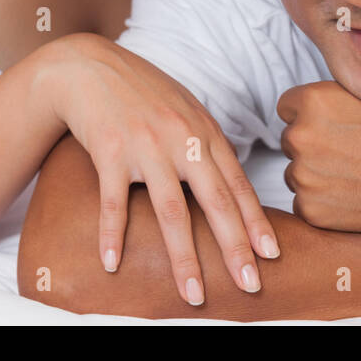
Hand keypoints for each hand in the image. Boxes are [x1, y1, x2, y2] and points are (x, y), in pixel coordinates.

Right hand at [39, 34, 278, 305]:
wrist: (89, 66)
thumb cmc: (140, 91)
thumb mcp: (184, 108)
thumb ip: (207, 144)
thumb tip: (230, 181)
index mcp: (203, 131)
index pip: (237, 183)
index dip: (255, 221)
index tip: (272, 254)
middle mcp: (181, 140)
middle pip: (215, 201)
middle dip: (235, 247)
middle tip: (250, 284)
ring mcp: (146, 146)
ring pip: (171, 210)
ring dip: (183, 257)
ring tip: (192, 293)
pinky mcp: (110, 152)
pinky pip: (113, 202)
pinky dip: (112, 235)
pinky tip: (112, 264)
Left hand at [277, 81, 360, 237]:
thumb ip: (338, 98)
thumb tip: (317, 103)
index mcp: (316, 100)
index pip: (288, 105)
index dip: (311, 115)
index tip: (333, 126)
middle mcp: (301, 136)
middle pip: (290, 139)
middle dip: (313, 145)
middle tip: (351, 153)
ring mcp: (303, 176)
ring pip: (296, 172)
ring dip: (317, 174)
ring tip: (359, 176)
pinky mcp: (310, 210)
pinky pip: (305, 201)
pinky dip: (324, 202)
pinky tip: (356, 198)